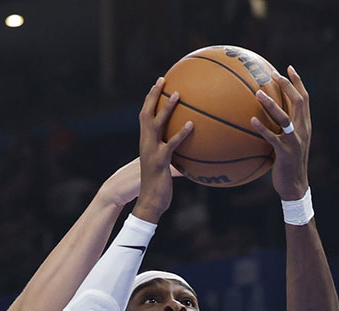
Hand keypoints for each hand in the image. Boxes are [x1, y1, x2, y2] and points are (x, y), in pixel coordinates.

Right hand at [131, 77, 191, 220]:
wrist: (149, 202)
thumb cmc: (159, 187)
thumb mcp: (167, 168)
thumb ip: (176, 157)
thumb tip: (193, 154)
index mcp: (146, 143)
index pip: (145, 116)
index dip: (149, 99)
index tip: (158, 84)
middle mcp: (145, 143)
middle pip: (146, 113)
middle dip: (153, 95)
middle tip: (162, 79)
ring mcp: (151, 151)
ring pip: (156, 124)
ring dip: (167, 108)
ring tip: (178, 94)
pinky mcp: (159, 162)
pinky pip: (171, 144)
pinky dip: (181, 134)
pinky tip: (192, 125)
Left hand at [249, 66, 311, 201]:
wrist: (295, 186)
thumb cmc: (288, 164)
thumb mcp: (288, 143)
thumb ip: (282, 128)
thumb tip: (264, 115)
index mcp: (305, 125)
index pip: (305, 98)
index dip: (298, 82)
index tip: (289, 67)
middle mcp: (303, 130)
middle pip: (299, 102)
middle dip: (287, 86)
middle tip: (273, 74)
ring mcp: (295, 141)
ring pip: (285, 118)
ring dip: (272, 104)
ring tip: (258, 93)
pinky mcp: (285, 153)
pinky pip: (273, 138)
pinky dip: (262, 128)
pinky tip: (251, 121)